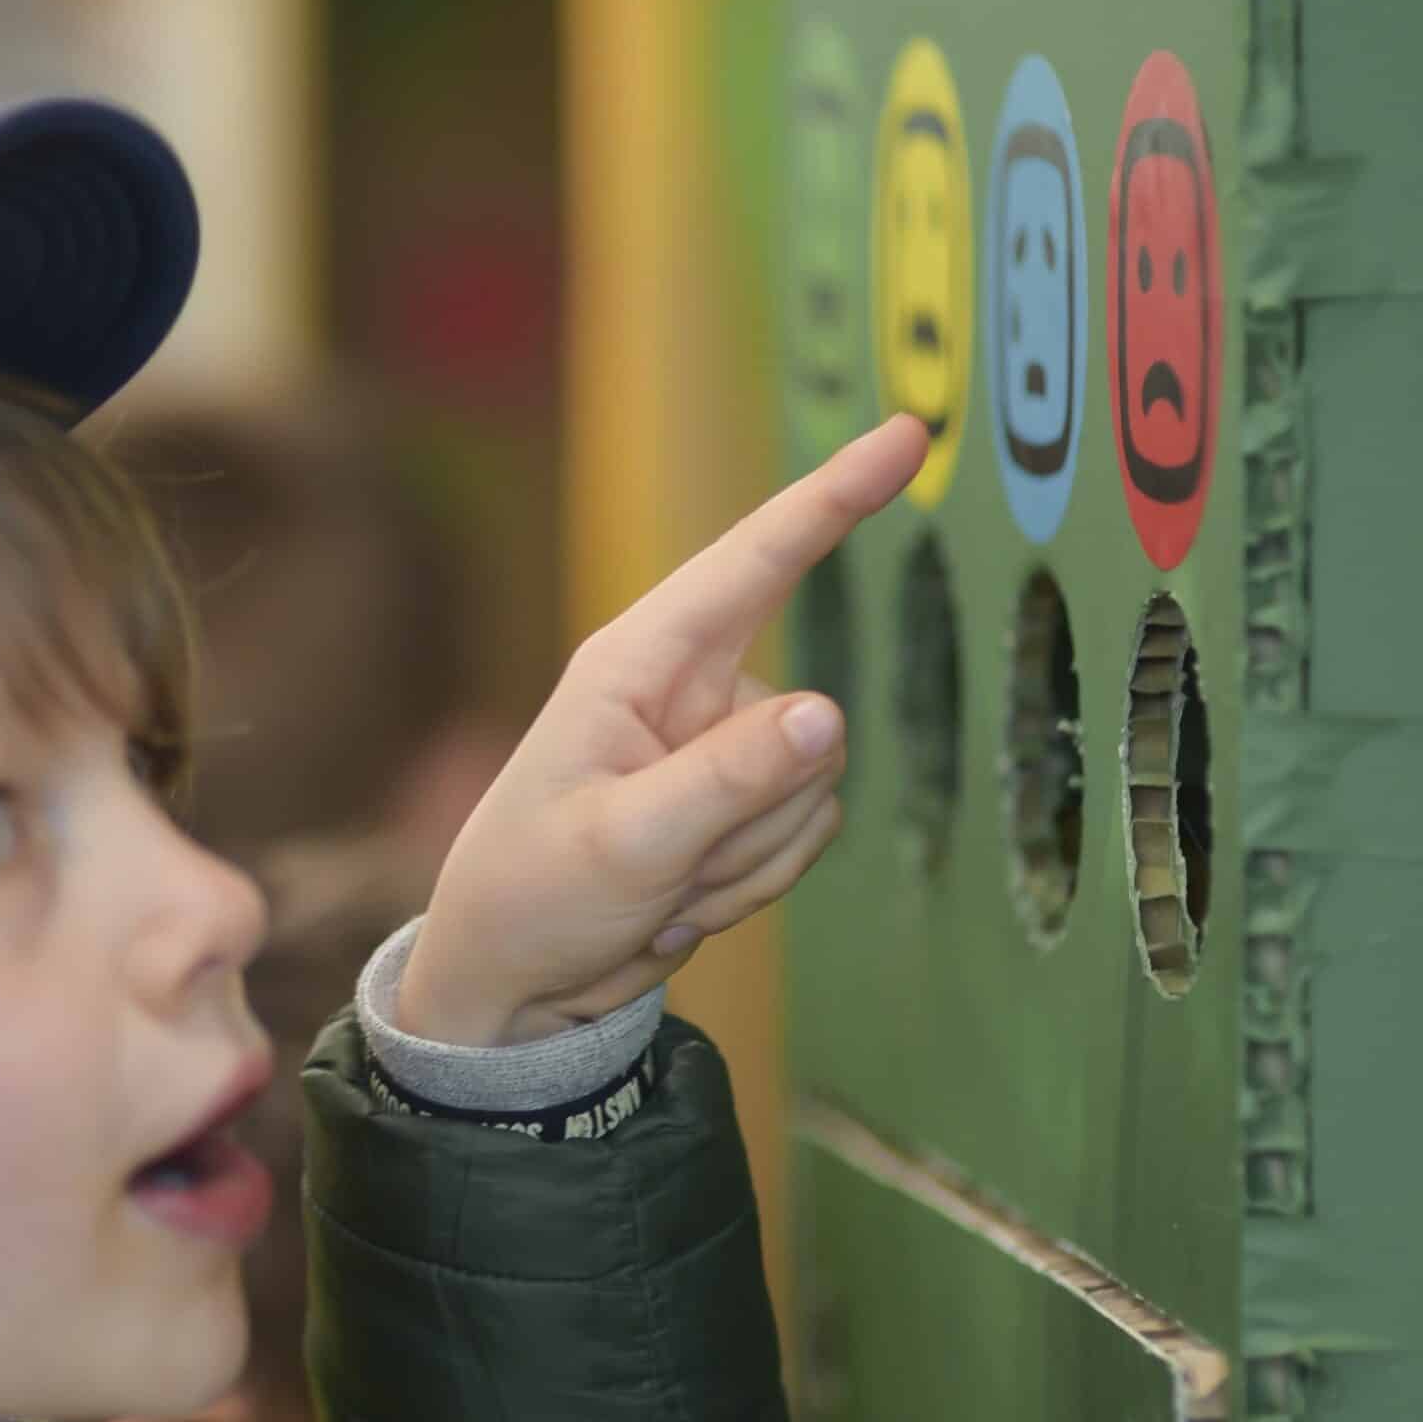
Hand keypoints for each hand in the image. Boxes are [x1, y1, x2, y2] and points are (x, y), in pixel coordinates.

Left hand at [397, 415, 926, 1044]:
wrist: (513, 986)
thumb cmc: (533, 896)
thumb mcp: (625, 842)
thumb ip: (730, 778)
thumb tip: (830, 713)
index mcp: (639, 663)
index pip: (756, 561)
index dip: (837, 496)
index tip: (909, 435)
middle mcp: (688, 690)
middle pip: (808, 721)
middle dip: (757, 814)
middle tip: (669, 871)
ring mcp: (719, 749)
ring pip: (816, 785)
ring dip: (749, 859)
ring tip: (661, 888)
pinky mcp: (741, 804)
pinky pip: (808, 831)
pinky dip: (753, 882)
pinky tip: (679, 903)